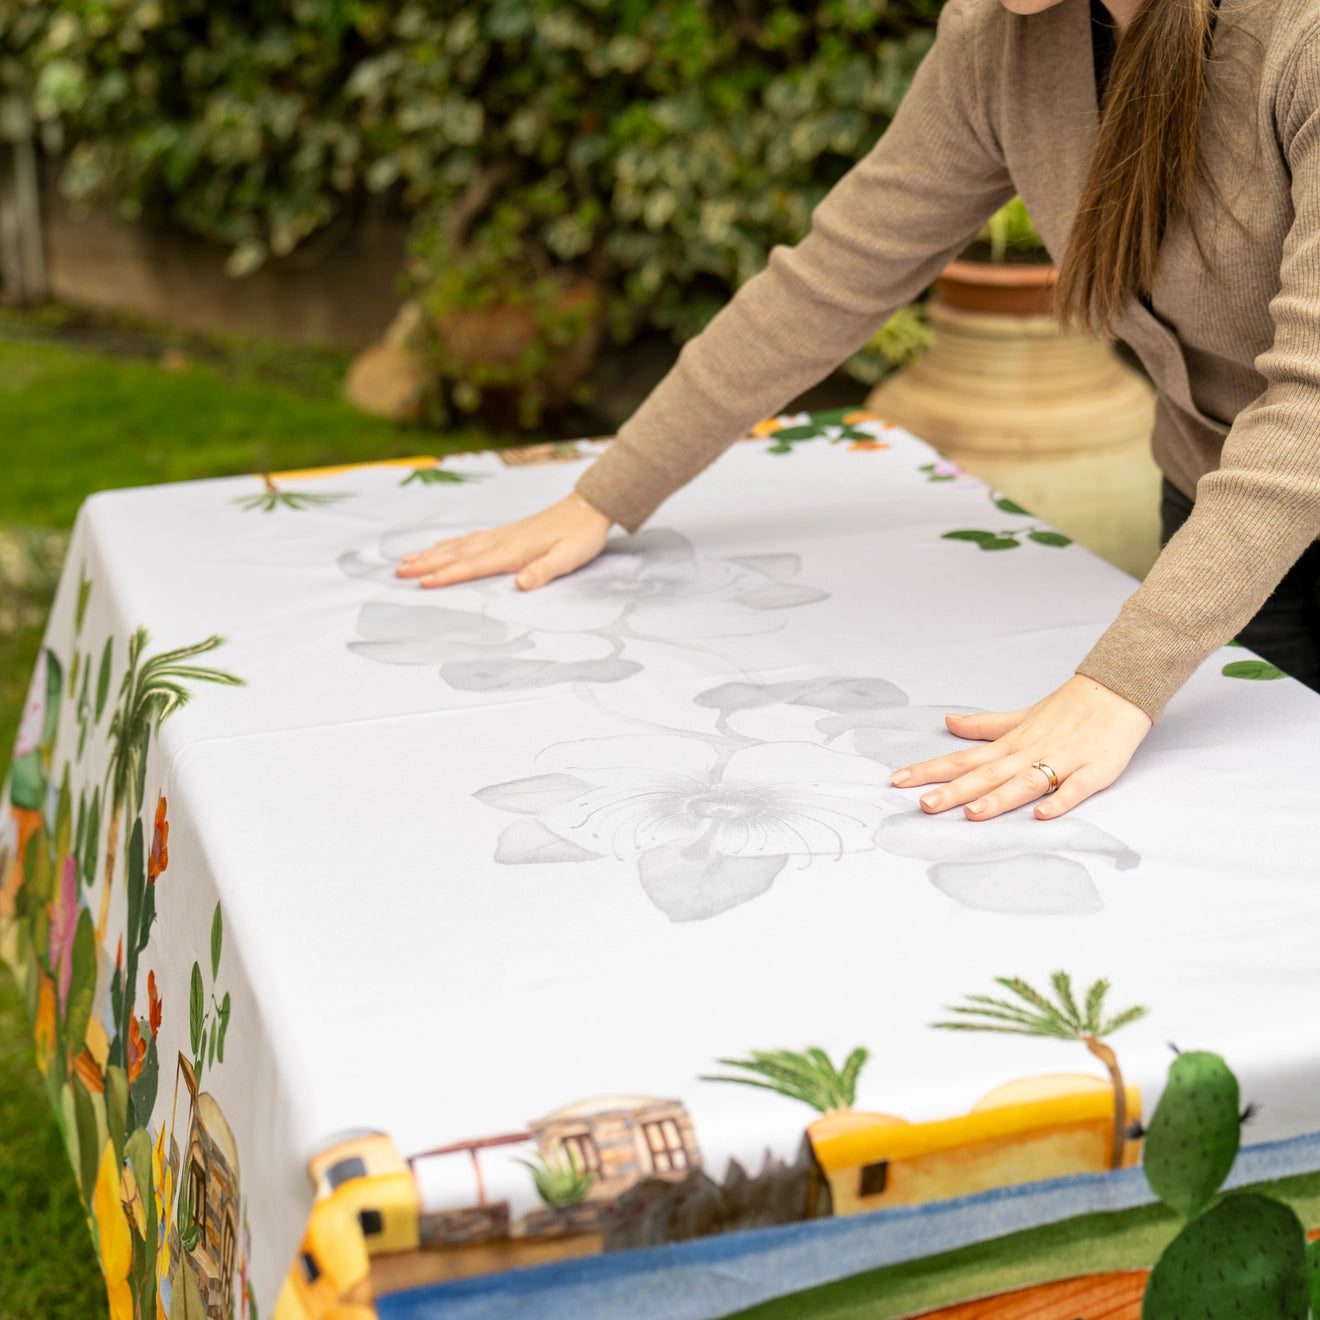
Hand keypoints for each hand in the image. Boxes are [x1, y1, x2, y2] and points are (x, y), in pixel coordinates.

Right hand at [395, 493, 612, 590]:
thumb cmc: (582, 536)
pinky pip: (471, 538)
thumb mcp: (568, 558)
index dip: (447, 575)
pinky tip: (439, 544)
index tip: (421, 583)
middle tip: (398, 571)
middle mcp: (501, 540)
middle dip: (426, 563)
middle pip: (457, 554)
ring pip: (459, 545)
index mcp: (513, 551)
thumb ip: (544, 571)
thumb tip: (521, 583)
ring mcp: (502, 534)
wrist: (591, 506)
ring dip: (432, 553)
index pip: (473, 566)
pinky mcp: (507, 531)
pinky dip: (452, 542)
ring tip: (407, 559)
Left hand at [889, 675, 1151, 820]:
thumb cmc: (1066, 709)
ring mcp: (1062, 761)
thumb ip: (984, 726)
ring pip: (1025, 782)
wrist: (1117, 691)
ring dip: (999, 799)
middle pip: (987, 775)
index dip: (930, 770)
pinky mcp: (1094, 770)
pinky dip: (1059, 800)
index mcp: (1009, 744)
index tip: (897, 780)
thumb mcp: (1019, 717)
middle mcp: (1029, 753)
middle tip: (924, 806)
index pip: (962, 759)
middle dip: (954, 791)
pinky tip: (1041, 814)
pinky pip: (1075, 788)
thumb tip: (948, 722)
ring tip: (972, 814)